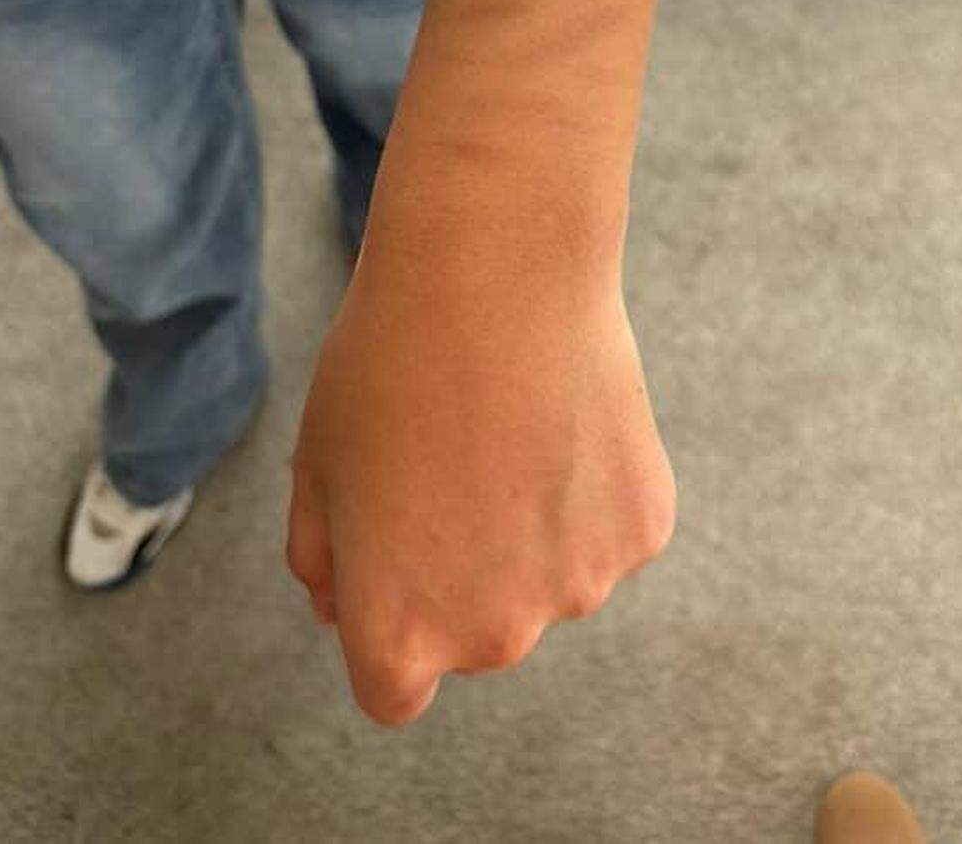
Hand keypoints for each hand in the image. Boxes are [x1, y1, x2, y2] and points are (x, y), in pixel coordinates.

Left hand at [286, 165, 676, 727]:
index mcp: (400, 636)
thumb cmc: (389, 362)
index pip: (395, 689)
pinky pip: (608, 530)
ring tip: (512, 426)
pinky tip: (565, 416)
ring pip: (550, 578)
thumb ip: (324, 559)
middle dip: (462, 573)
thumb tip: (344, 605)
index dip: (391, 617)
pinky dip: (591, 490)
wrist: (496, 272)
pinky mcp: (643, 530)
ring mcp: (581, 587)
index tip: (400, 550)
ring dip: (533, 531)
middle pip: (476, 633)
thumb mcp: (318, 465)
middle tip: (455, 463)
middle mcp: (495, 638)